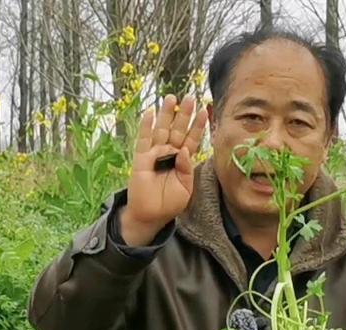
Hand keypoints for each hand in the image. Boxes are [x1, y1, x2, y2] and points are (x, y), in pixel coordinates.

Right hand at [120, 94, 208, 245]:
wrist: (151, 215)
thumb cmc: (170, 203)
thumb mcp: (186, 188)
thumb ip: (187, 169)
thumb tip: (185, 151)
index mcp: (183, 160)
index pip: (192, 139)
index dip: (198, 126)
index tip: (204, 112)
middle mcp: (170, 153)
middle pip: (178, 129)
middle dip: (183, 114)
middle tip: (190, 97)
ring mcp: (155, 154)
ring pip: (162, 130)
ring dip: (166, 114)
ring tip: (171, 98)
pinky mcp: (141, 158)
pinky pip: (144, 139)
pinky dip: (146, 126)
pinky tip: (150, 112)